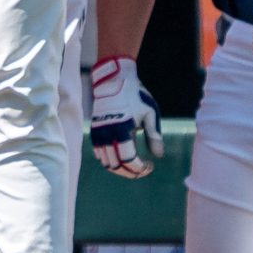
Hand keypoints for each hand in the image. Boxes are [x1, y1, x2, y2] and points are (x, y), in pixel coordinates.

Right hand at [88, 55, 162, 178]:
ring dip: (120, 168)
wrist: (113, 81)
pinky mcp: (94, 131)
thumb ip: (153, 135)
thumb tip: (158, 156)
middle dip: (131, 172)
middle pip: (116, 165)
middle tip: (142, 169)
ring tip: (133, 164)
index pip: (129, 160)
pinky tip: (121, 156)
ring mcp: (98, 133)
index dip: (140, 168)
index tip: (150, 166)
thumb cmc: (136, 96)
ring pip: (106, 162)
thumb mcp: (150, 113)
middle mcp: (107, 133)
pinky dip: (109, 160)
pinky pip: (99, 154)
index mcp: (122, 129)